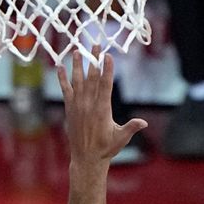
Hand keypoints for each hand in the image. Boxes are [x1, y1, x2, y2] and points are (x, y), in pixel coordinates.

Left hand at [57, 47, 147, 165]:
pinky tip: (60, 67)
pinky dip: (62, 78)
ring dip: (77, 65)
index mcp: (102, 110)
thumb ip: (131, 127)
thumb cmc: (107, 148)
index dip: (107, 70)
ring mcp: (77, 106)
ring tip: (76, 51)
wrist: (86, 158)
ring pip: (77, 81)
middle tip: (96, 45)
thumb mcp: (122, 138)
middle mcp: (88, 105)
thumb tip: (143, 122)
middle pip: (92, 78)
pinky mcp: (70, 109)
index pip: (105, 85)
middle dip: (94, 60)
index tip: (108, 56)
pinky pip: (66, 90)